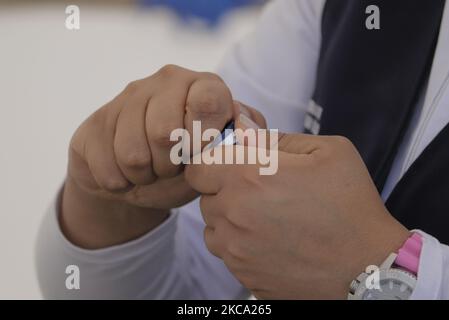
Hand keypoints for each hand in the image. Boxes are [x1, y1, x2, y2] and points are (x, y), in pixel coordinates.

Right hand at [62, 65, 264, 247]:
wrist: (139, 178)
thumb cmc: (189, 165)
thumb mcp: (221, 157)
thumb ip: (241, 142)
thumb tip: (243, 129)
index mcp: (203, 86)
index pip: (208, 101)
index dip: (203, 138)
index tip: (198, 155)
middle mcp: (166, 81)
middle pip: (164, 132)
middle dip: (170, 165)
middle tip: (171, 167)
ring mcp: (127, 97)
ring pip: (132, 154)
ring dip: (145, 176)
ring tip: (150, 170)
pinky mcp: (95, 122)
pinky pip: (106, 167)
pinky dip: (120, 183)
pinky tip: (126, 173)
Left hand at [185, 132, 409, 298]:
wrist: (369, 265)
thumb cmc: (350, 206)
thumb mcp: (326, 151)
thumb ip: (277, 138)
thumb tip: (244, 129)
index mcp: (248, 177)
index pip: (197, 169)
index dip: (212, 165)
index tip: (230, 167)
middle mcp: (234, 214)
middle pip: (206, 198)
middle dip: (225, 191)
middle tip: (259, 192)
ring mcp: (236, 250)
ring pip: (213, 228)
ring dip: (230, 220)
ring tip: (265, 219)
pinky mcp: (244, 276)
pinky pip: (227, 254)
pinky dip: (240, 246)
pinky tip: (270, 242)